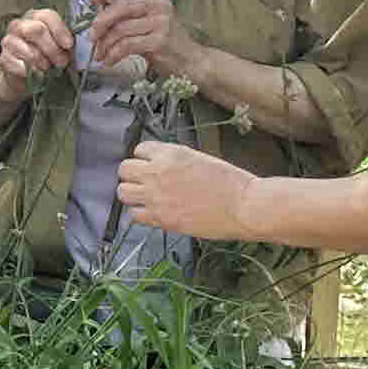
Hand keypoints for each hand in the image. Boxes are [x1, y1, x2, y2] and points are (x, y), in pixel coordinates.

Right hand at [0, 7, 75, 86]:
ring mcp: (8, 41)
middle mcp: (19, 25)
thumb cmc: (46, 56)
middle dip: (52, 48)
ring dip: (43, 62)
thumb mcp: (60, 47)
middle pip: (36, 30)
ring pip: (29, 51)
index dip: (59, 30)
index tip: (68, 45)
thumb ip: (66, 42)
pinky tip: (37, 73)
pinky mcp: (3, 58)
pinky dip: (32, 72)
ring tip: (48, 68)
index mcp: (35, 17)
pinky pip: (20, 65)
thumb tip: (73, 45)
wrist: (27, 76)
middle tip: (61, 62)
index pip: (46, 16)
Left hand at [85, 0, 197, 83]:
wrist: (191, 60)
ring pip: (121, 29)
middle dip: (100, 23)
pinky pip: (127, 45)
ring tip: (100, 54)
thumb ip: (128, 13)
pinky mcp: (159, 41)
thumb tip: (97, 11)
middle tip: (91, 36)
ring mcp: (161, 22)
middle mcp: (159, 5)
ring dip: (105, 44)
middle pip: (120, 7)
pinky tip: (109, 61)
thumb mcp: (148, 20)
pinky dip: (113, 55)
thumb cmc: (165, 40)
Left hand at [116, 136, 258, 241]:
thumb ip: (176, 161)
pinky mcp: (161, 218)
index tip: (151, 166)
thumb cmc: (232, 183)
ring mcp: (157, 196)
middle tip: (144, 182)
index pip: (139, 149)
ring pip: (123, 192)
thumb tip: (162, 167)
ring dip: (133, 194)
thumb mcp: (201, 159)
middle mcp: (159, 172)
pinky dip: (141, 214)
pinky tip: (153, 213)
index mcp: (172, 153)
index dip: (145, 159)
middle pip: (124, 169)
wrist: (245, 206)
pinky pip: (134, 215)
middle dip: (133, 175)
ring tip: (146, 198)